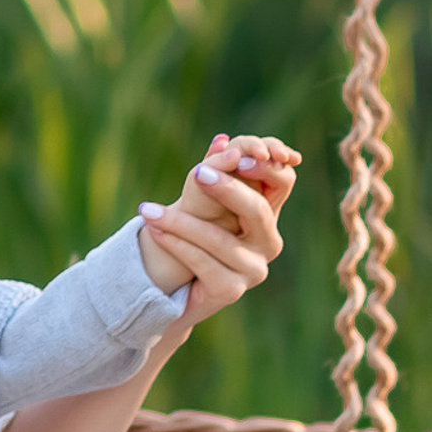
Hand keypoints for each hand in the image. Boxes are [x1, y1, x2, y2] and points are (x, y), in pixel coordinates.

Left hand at [134, 131, 297, 318]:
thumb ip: (215, 171)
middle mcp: (269, 242)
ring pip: (220, 240)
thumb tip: (220, 141)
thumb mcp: (203, 201)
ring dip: (181, 223)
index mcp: (268, 213)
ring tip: (148, 210)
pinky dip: (176, 244)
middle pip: (258, 210)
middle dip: (227, 189)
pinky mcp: (231, 290)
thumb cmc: (193, 233)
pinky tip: (154, 231)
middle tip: (196, 174)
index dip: (265, 166)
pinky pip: (203, 262)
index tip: (234, 153)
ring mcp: (253, 270)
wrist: (175, 282)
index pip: (283, 181)